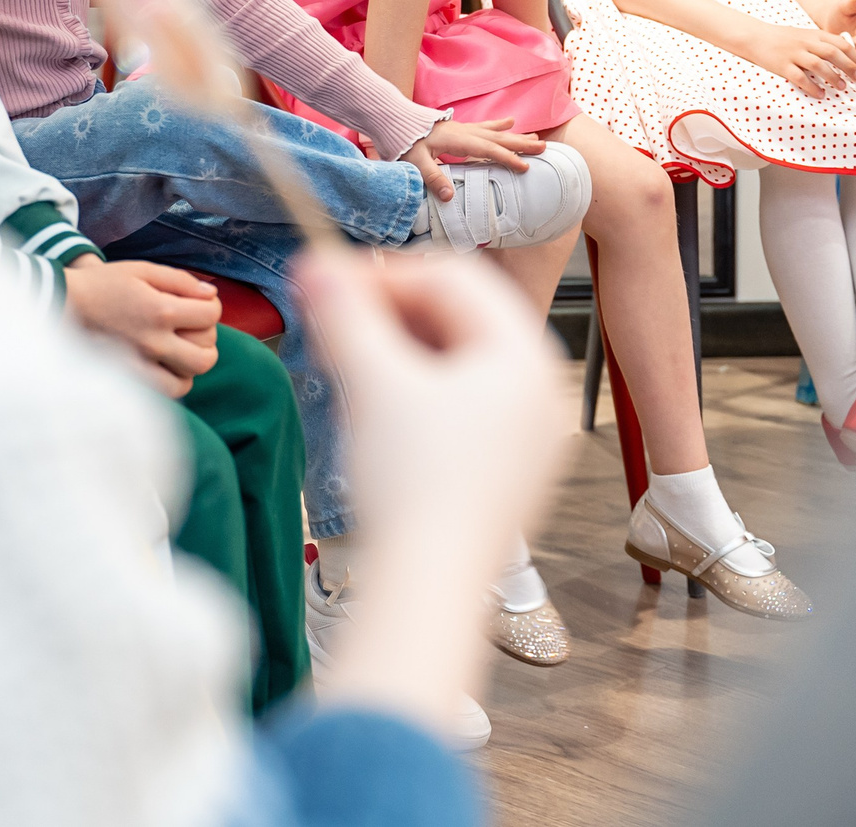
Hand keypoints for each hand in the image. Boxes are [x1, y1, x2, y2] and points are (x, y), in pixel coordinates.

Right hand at [63, 259, 219, 396]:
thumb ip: (180, 281)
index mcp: (161, 310)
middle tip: (192, 325)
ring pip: (190, 378)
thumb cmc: (103, 285)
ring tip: (182, 347)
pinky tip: (168, 363)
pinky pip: (169, 391)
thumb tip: (211, 294)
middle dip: (208, 337)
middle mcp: (154, 342)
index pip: (211, 315)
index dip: (211, 306)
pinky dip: (176, 379)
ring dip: (193, 361)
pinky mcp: (130, 378)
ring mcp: (142, 365)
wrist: (62, 306)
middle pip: (207, 353)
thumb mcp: (142, 270)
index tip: (199, 302)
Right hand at [298, 248, 565, 732]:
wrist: (430, 590)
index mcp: (525, 353)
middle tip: (329, 319)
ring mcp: (531, 435)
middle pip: (460, 317)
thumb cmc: (414, 483)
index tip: (323, 282)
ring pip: (459, 363)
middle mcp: (541, 388)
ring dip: (400, 350)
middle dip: (390, 311)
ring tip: (348, 364)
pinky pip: (465, 408)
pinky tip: (377, 412)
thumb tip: (314, 263)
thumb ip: (344, 313)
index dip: (381, 272)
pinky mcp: (510, 473)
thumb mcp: (373, 383)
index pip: (451, 278)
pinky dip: (419, 394)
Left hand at [407, 120, 546, 199]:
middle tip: (544, 147)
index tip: (526, 167)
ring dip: (516, 135)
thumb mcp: (415, 161)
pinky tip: (510, 122)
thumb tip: (450, 196)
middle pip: (498, 138)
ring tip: (535, 137)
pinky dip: (499, 125)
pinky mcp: (460, 128)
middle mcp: (465, 132)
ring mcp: (464, 128)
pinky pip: (485, 126)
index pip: (488, 150)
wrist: (395, 120)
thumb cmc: (405, 141)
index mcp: (458, 140)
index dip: (507, 158)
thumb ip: (433, 177)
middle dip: (521, 144)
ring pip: (495, 132)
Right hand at [744, 22, 855, 96]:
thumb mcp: (805, 35)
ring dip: (833, 77)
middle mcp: (805, 42)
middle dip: (849, 67)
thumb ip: (823, 42)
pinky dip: (811, 86)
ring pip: (818, 65)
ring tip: (842, 88)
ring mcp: (793, 54)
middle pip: (832, 53)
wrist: (756, 37)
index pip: (840, 43)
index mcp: (814, 34)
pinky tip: (820, 94)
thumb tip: (845, 53)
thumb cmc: (784, 39)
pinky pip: (799, 77)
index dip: (854, 56)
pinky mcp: (782, 65)